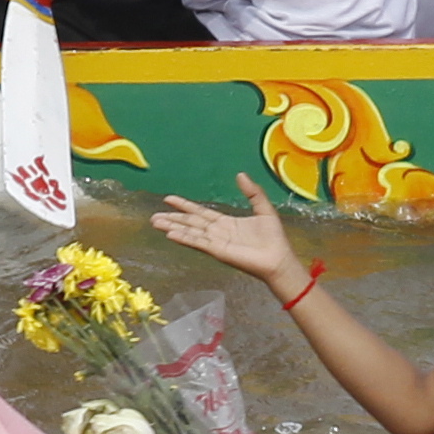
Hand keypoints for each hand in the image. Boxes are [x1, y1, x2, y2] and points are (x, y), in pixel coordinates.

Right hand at [152, 173, 306, 285]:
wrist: (279, 259)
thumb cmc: (273, 238)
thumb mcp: (263, 209)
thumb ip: (252, 192)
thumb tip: (240, 174)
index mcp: (226, 222)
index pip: (201, 212)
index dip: (185, 205)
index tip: (169, 199)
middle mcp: (217, 232)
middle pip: (191, 222)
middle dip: (173, 218)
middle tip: (154, 216)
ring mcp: (216, 242)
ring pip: (190, 232)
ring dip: (173, 227)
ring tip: (156, 222)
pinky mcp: (218, 251)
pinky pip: (198, 243)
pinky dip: (184, 238)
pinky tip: (171, 234)